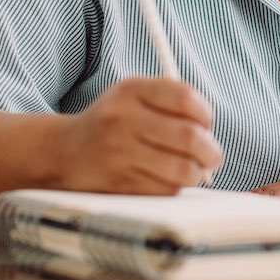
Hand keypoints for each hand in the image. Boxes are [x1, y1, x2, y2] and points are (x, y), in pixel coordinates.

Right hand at [49, 77, 221, 194]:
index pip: (185, 98)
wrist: (66, 151)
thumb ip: (172, 103)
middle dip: (211, 150)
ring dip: (197, 172)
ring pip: (183, 169)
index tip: (206, 125)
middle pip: (190, 137)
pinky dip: (175, 186)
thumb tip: (210, 132)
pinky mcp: (119, 182)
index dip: (205, 114)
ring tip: (193, 169)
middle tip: (213, 156)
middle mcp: (122, 119)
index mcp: (131, 90)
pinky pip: (166, 189)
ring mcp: (119, 152)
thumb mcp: (134, 97)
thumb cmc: (114, 123)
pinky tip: (167, 179)